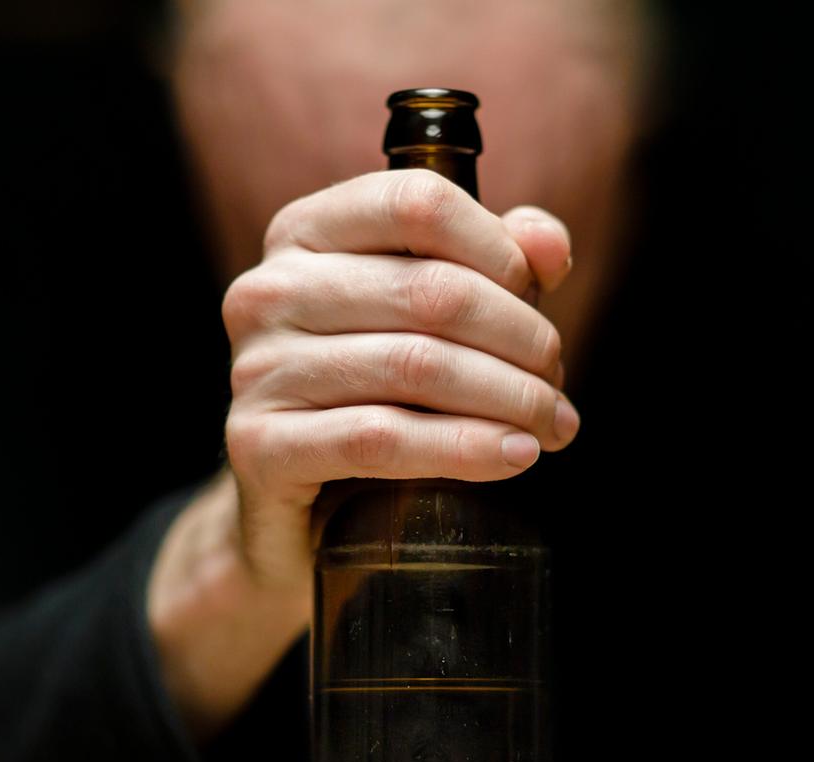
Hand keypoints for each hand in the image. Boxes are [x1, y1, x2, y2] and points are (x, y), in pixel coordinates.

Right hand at [221, 168, 579, 592]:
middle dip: (522, 340)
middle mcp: (269, 290)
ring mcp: (257, 369)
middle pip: (432, 291)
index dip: (500, 250)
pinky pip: (380, 439)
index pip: (419, 203)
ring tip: (549, 426)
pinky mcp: (259, 446)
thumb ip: (493, 260)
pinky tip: (513, 456)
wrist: (297, 506)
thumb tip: (549, 247)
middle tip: (556, 384)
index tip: (541, 300)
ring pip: (416, 366)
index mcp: (305, 232)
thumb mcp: (429, 314)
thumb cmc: (373, 393)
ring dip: (509, 399)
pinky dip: (463, 449)